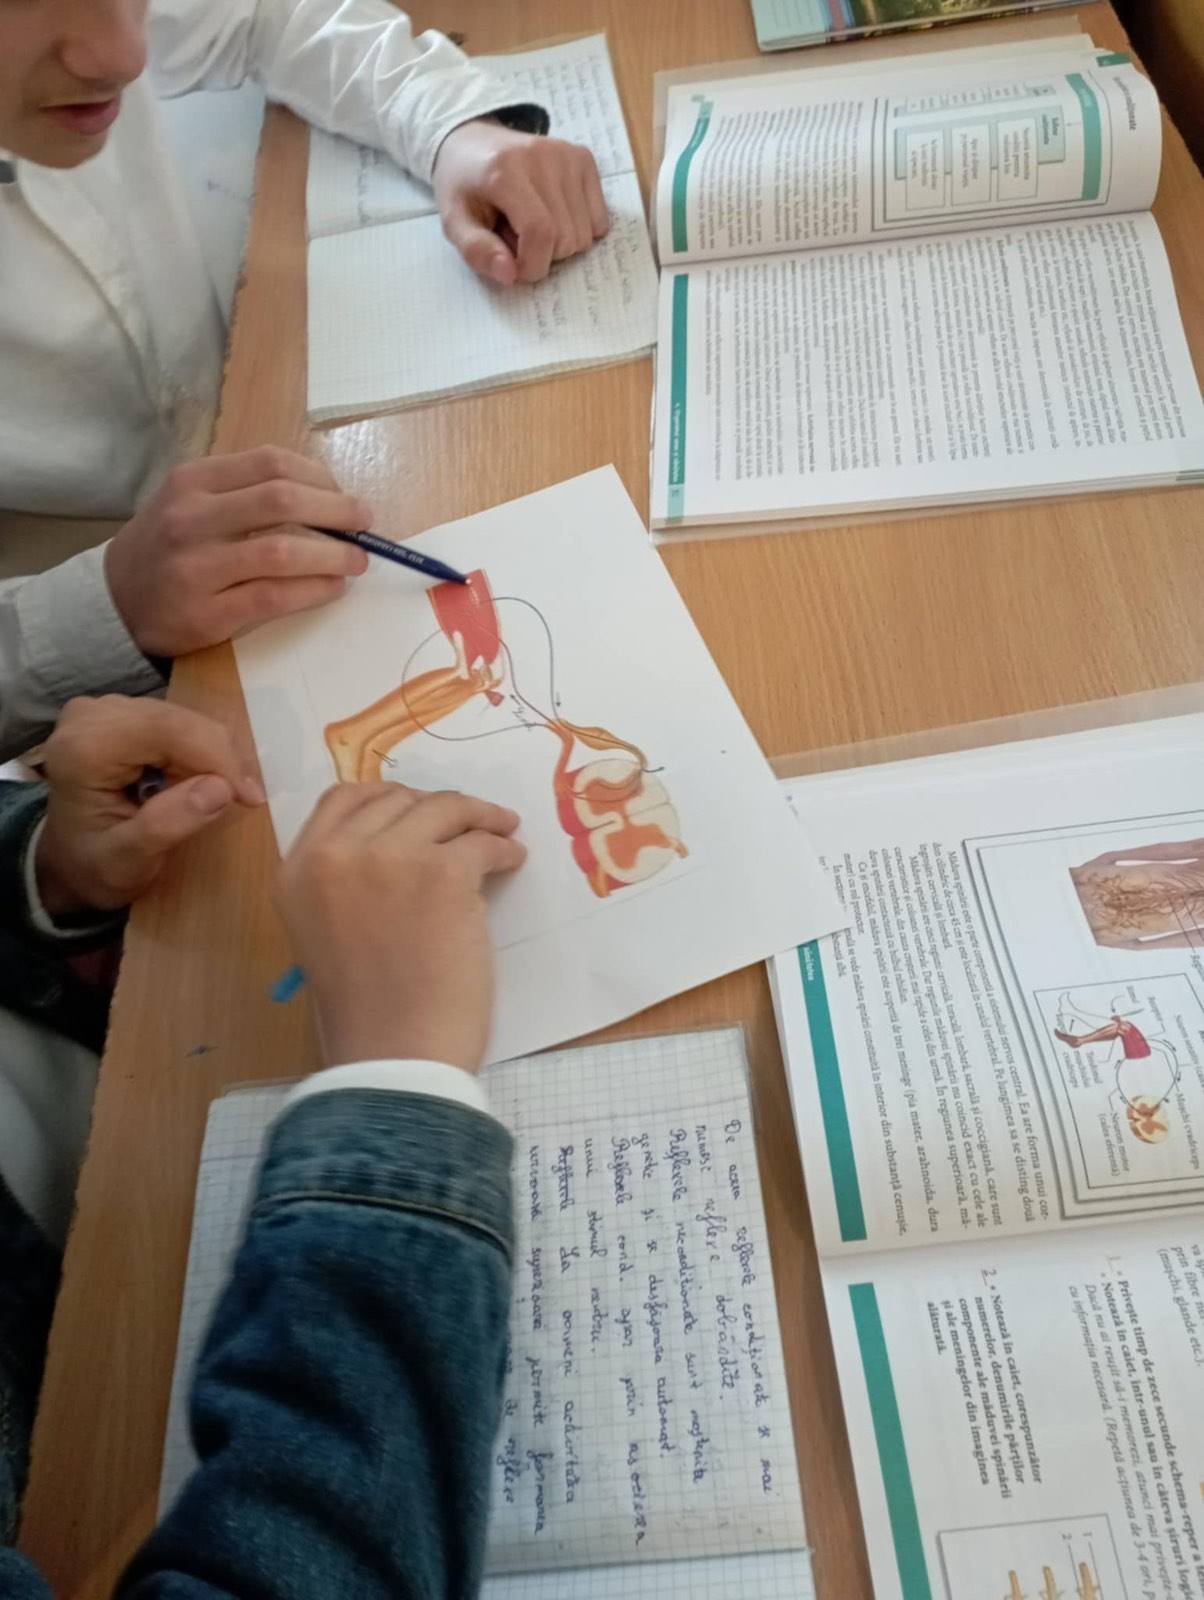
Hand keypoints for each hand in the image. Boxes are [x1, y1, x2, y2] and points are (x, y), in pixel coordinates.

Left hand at [36, 696, 263, 917]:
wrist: (70, 859)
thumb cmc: (95, 866)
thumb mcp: (127, 863)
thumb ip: (166, 826)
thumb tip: (220, 788)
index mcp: (83, 750)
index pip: (166, 731)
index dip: (216, 757)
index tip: (249, 797)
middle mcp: (90, 717)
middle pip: (178, 721)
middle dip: (218, 760)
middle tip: (239, 801)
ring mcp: (105, 709)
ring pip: (184, 718)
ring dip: (210, 758)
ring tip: (211, 796)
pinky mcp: (120, 712)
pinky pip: (178, 721)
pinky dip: (198, 752)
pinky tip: (193, 781)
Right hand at [106, 447, 373, 659]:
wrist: (114, 602)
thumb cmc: (168, 548)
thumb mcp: (192, 503)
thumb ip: (246, 494)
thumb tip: (328, 498)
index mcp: (193, 481)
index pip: (270, 462)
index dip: (319, 478)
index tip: (344, 495)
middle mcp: (191, 518)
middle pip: (281, 499)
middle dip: (336, 511)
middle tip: (365, 524)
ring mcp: (196, 566)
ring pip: (281, 550)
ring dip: (332, 555)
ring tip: (357, 561)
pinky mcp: (206, 613)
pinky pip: (274, 596)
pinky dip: (313, 590)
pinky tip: (333, 588)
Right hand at [277, 783, 526, 1069]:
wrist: (394, 1053)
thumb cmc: (365, 1010)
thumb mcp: (327, 930)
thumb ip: (348, 881)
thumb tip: (405, 842)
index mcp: (298, 869)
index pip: (342, 799)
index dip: (387, 799)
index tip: (418, 808)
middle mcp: (335, 853)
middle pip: (397, 798)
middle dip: (436, 808)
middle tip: (467, 822)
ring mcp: (389, 857)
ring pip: (444, 810)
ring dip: (479, 816)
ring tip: (501, 830)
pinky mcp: (442, 872)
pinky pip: (482, 842)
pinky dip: (502, 846)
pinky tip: (511, 860)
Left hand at [433, 118, 608, 285]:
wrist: (472, 142)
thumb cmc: (463, 187)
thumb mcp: (454, 222)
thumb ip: (477, 251)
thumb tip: (510, 275)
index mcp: (506, 171)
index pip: (540, 232)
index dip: (532, 265)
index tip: (515, 269)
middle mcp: (543, 157)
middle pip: (566, 238)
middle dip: (543, 255)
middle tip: (516, 238)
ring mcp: (568, 156)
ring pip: (585, 234)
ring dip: (560, 244)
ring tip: (532, 224)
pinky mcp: (583, 159)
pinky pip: (599, 220)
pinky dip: (578, 230)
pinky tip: (554, 215)